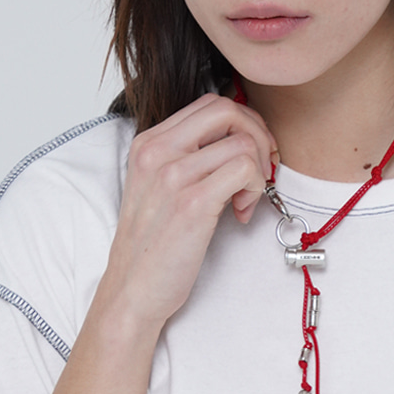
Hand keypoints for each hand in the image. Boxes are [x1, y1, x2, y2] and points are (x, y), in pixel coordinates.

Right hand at [96, 92, 276, 334]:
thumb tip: (236, 142)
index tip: (251, 152)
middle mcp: (157, 151)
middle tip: (261, 170)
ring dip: (257, 171)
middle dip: (257, 135)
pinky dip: (255, 189)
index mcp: (148, 143)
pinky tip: (240, 213)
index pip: (209, 103)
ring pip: (242, 142)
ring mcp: (173, 175)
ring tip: (243, 200)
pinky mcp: (192, 202)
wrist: (132, 290)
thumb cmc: (151, 246)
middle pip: (227, 109)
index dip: (242, 122)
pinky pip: (245, 170)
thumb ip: (187, 159)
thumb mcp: (159, 188)